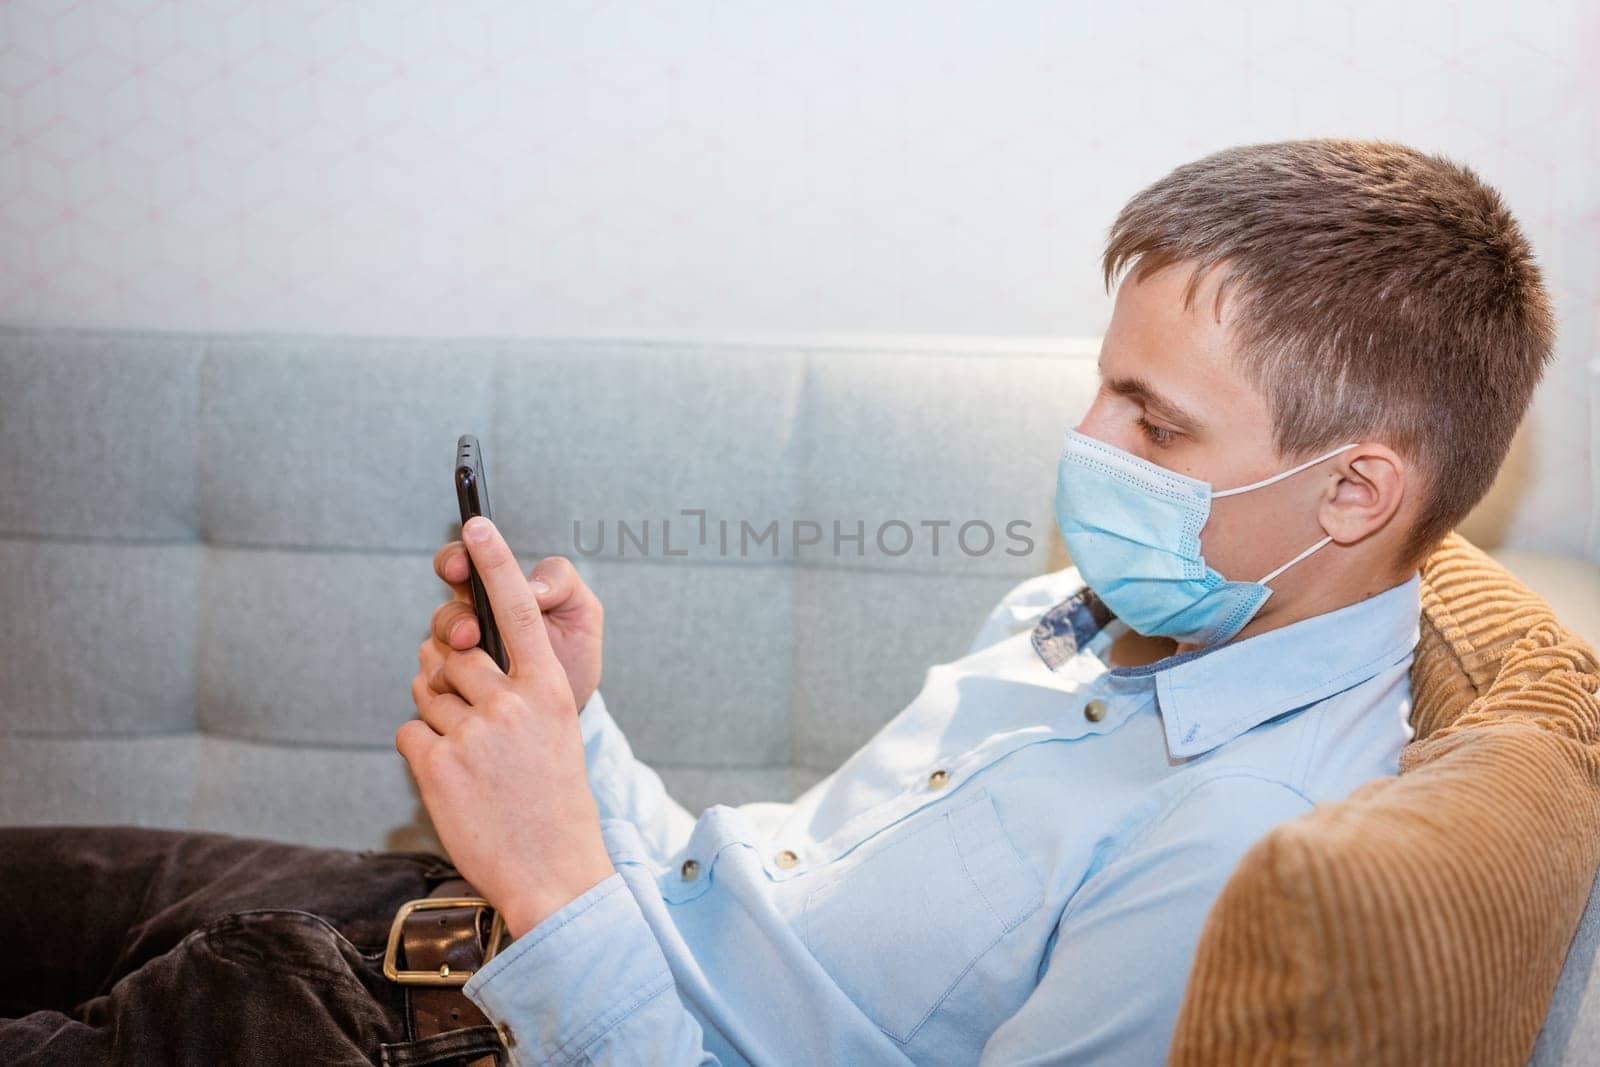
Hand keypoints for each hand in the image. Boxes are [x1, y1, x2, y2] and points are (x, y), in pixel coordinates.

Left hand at [399, 516, 615, 939]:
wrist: (554, 871)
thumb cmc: (552, 797)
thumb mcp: (552, 731)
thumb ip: (511, 688)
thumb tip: (449, 656)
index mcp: (549, 689)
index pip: (519, 610)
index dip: (495, 562)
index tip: (476, 523)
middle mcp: (512, 703)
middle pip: (453, 652)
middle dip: (447, 673)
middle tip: (469, 716)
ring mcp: (474, 735)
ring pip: (425, 690)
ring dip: (435, 713)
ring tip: (468, 755)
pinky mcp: (437, 767)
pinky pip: (409, 731)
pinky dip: (422, 750)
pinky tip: (453, 778)